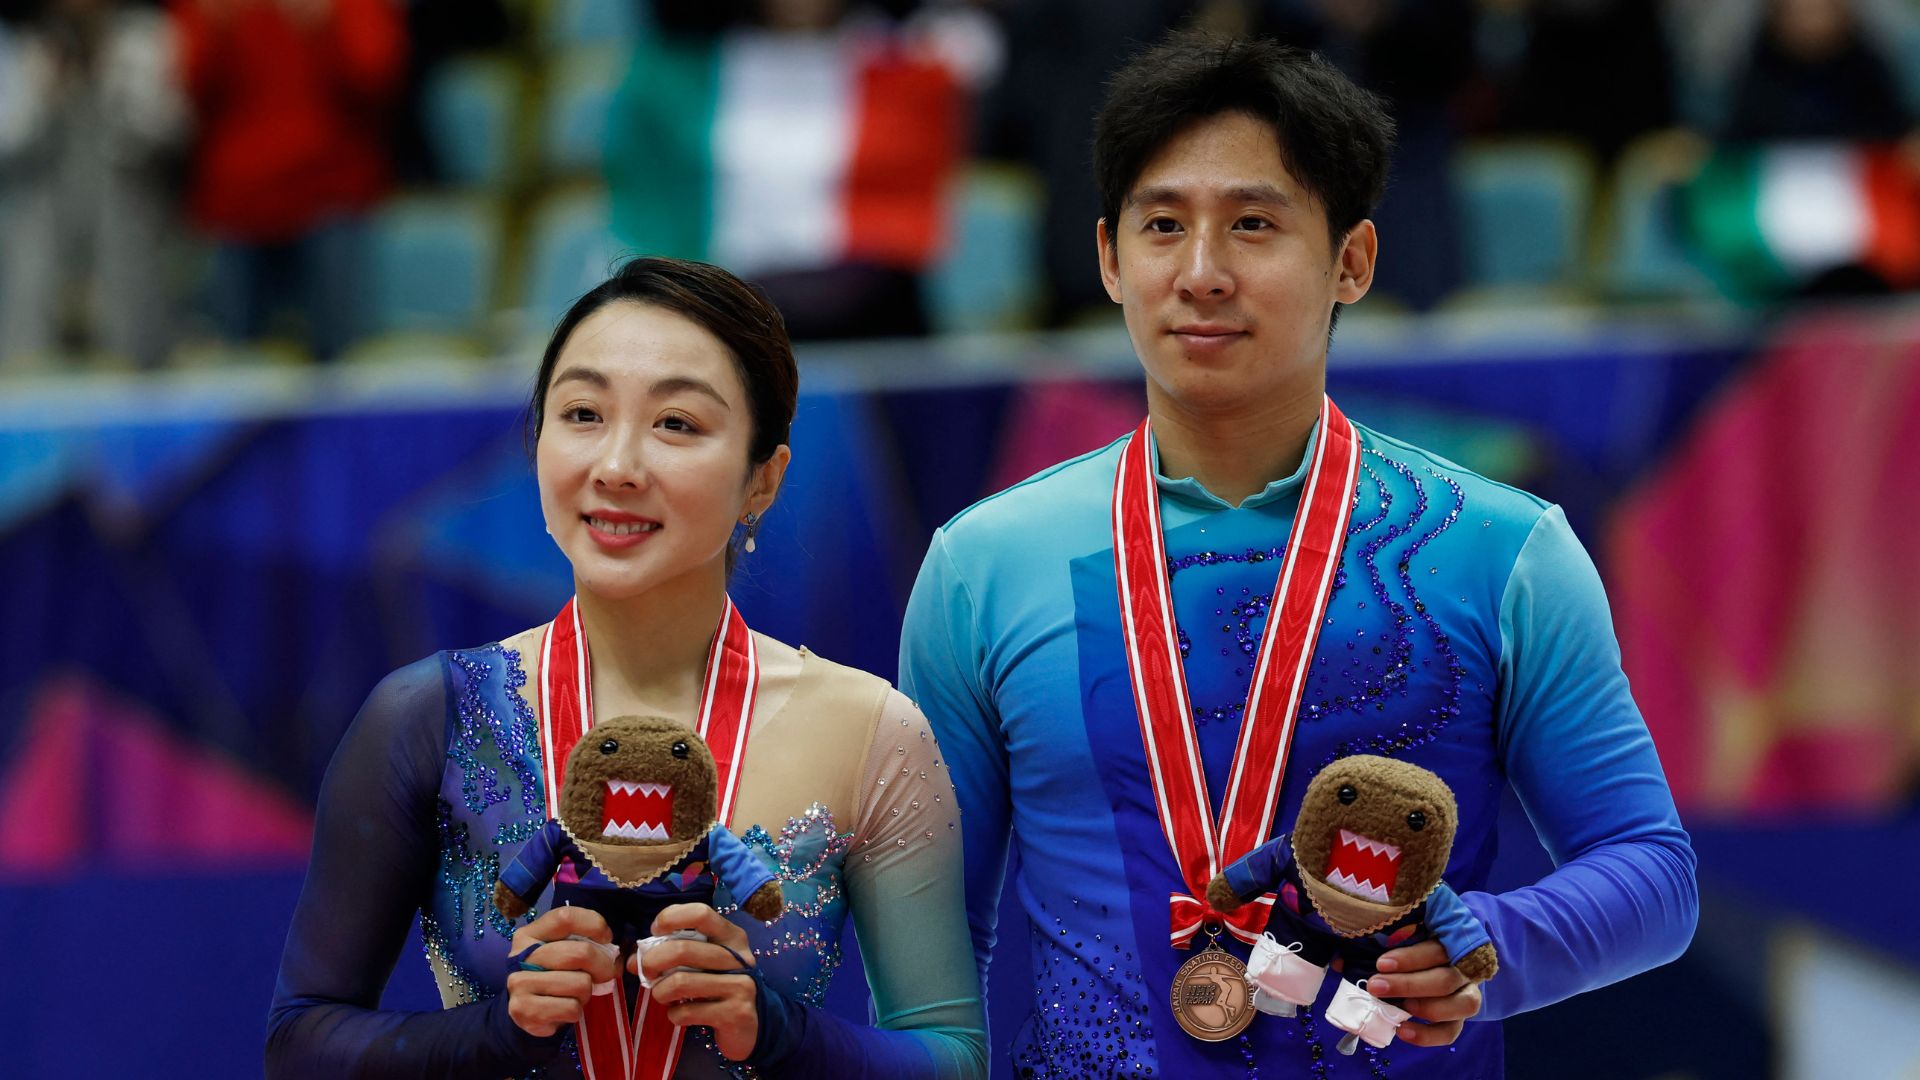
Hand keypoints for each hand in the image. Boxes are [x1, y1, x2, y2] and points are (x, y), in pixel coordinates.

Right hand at [505, 906, 618, 1037]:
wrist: (530, 1010)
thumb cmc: (555, 974)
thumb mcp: (566, 950)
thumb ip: (588, 943)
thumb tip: (613, 956)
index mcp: (530, 933)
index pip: (565, 917)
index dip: (594, 925)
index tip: (607, 938)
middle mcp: (520, 955)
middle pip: (580, 952)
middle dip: (602, 966)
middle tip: (604, 975)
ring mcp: (519, 983)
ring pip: (580, 983)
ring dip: (587, 992)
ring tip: (576, 993)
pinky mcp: (524, 1010)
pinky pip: (571, 1008)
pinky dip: (576, 1011)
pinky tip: (564, 1009)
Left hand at [635, 903, 759, 1060]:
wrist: (751, 1023)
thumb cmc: (719, 985)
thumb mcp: (702, 964)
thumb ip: (671, 954)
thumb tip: (635, 960)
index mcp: (731, 936)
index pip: (700, 913)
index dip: (671, 918)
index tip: (655, 931)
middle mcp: (739, 957)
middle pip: (683, 949)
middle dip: (652, 962)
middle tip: (646, 973)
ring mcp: (740, 985)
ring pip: (681, 982)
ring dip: (661, 992)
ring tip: (662, 995)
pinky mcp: (735, 1013)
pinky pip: (687, 1012)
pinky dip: (674, 1015)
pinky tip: (680, 1014)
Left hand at [1370, 940, 1482, 1047]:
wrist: (1424, 962)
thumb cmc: (1403, 943)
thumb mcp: (1393, 936)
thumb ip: (1374, 940)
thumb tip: (1342, 962)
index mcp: (1451, 937)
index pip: (1438, 947)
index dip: (1412, 957)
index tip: (1381, 964)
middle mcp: (1465, 965)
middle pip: (1447, 977)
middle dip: (1409, 985)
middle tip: (1376, 987)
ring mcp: (1467, 991)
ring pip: (1463, 1003)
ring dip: (1427, 1008)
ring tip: (1399, 1009)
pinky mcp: (1459, 1016)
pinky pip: (1452, 1030)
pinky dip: (1428, 1035)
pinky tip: (1402, 1031)